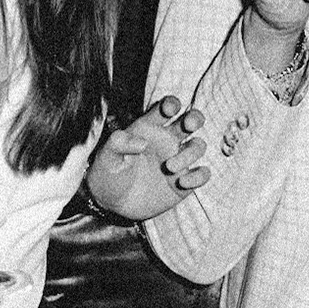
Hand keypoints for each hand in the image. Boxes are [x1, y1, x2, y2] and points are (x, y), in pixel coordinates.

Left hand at [85, 96, 208, 221]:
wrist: (111, 203)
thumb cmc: (108, 173)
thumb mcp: (107, 157)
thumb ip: (118, 143)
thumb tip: (142, 141)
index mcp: (149, 128)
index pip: (167, 108)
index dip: (172, 104)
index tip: (169, 110)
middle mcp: (167, 141)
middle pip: (191, 121)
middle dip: (195, 118)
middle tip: (188, 125)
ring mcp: (178, 160)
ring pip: (198, 146)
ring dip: (190, 153)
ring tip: (169, 167)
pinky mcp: (184, 182)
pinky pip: (202, 174)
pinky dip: (198, 176)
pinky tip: (182, 183)